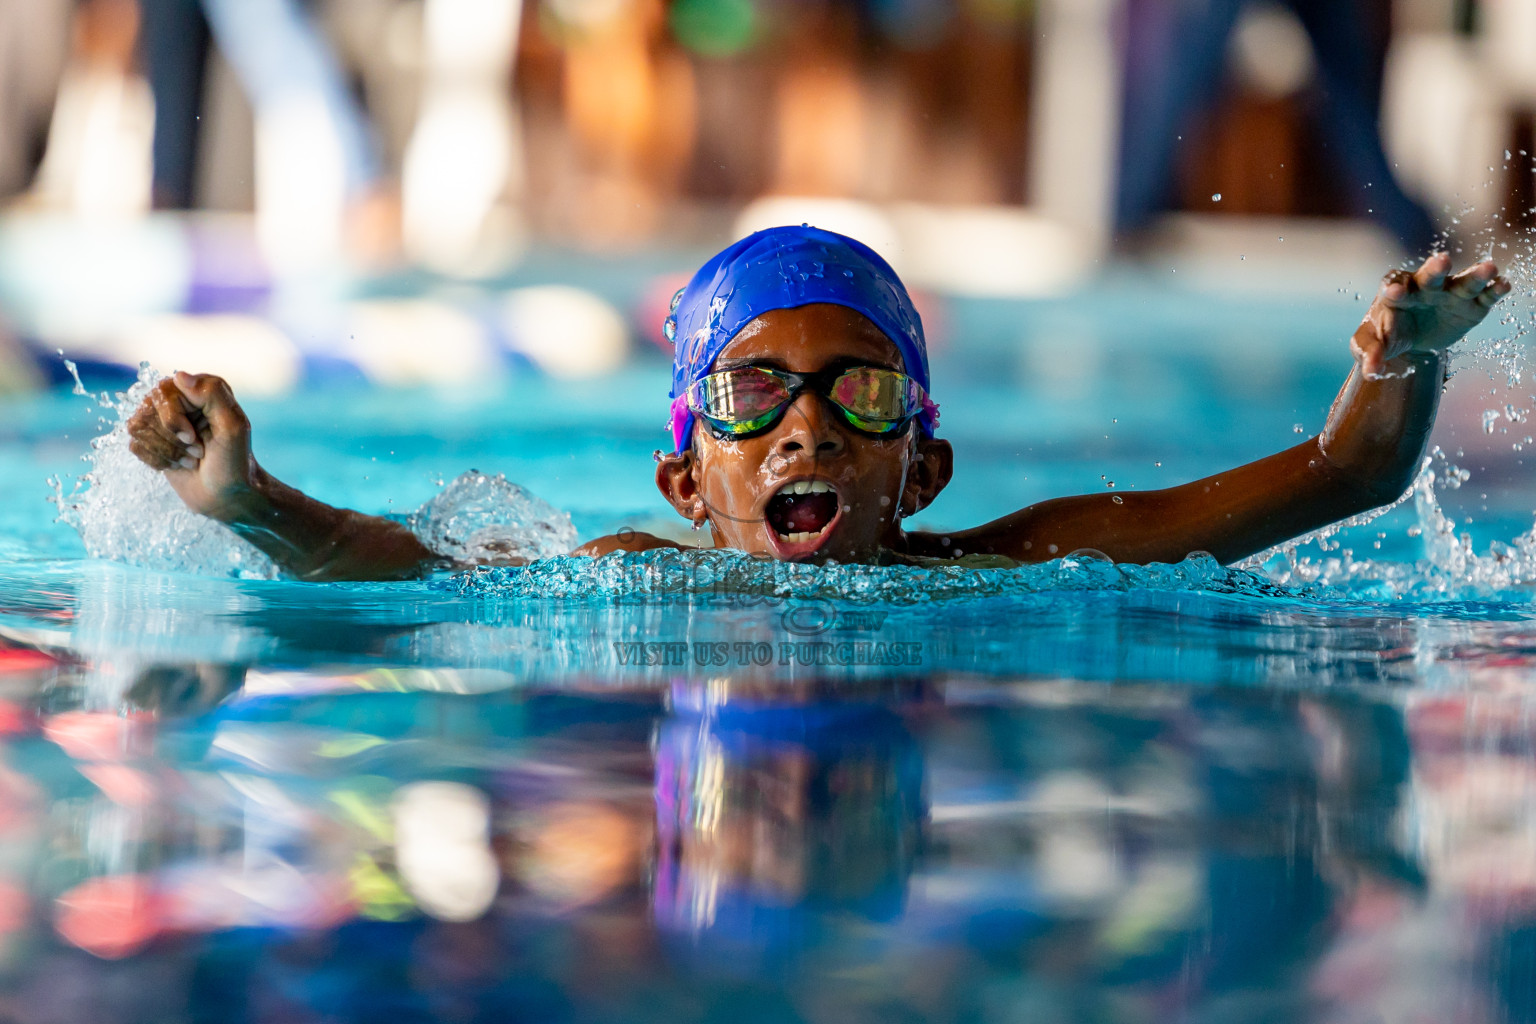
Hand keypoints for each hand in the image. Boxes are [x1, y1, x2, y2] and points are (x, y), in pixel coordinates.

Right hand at [126, 371, 261, 521]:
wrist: (226, 495)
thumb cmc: (234, 461)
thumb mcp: (233, 427)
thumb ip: (213, 394)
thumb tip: (178, 376)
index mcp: (200, 389)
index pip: (164, 392)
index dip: (173, 419)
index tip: (194, 439)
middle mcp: (179, 399)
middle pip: (146, 411)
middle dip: (171, 440)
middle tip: (197, 451)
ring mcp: (162, 419)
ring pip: (136, 427)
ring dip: (165, 451)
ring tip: (190, 459)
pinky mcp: (152, 440)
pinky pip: (134, 444)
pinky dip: (156, 460)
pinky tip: (177, 465)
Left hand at [1351, 252, 1511, 376]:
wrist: (1411, 343)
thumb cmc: (1386, 337)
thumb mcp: (1370, 345)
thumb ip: (1370, 354)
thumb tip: (1371, 372)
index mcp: (1396, 292)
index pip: (1394, 286)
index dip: (1394, 289)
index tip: (1394, 293)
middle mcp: (1425, 287)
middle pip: (1430, 276)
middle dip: (1435, 269)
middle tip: (1442, 260)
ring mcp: (1450, 294)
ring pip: (1463, 280)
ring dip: (1476, 274)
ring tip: (1489, 268)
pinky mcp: (1472, 305)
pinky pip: (1485, 295)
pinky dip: (1495, 289)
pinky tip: (1503, 284)